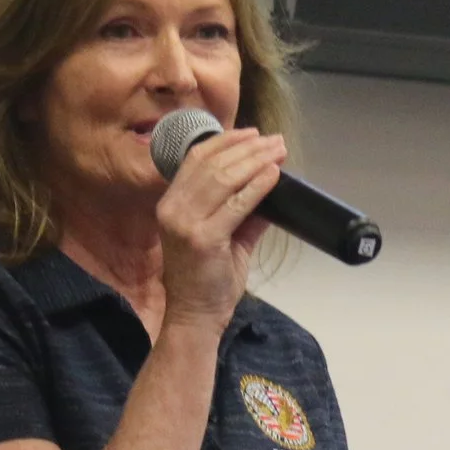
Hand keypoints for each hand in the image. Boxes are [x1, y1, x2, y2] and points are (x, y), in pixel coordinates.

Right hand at [155, 127, 285, 330]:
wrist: (195, 316)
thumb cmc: (208, 279)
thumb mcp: (224, 237)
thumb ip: (243, 211)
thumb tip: (270, 184)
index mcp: (171, 203)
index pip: (196, 158)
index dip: (225, 141)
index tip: (253, 133)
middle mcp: (173, 208)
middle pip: (211, 163)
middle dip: (247, 147)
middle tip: (275, 140)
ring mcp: (185, 223)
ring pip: (223, 178)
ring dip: (255, 160)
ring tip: (278, 151)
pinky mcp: (203, 238)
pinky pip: (236, 204)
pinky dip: (257, 186)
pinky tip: (273, 175)